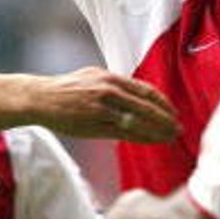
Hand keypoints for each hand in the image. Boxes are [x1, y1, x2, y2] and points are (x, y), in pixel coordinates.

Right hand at [32, 67, 179, 143]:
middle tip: (179, 127)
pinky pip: (124, 132)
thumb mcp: (92, 77)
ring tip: (170, 137)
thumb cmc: (65, 89)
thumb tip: (134, 95)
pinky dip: (142, 137)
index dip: (162, 102)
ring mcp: (101, 108)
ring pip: (138, 121)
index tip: (174, 111)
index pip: (145, 90)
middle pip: (146, 106)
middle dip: (166, 118)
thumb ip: (113, 85)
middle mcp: (108, 90)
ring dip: (158, 130)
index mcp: (109, 77)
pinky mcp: (93, 124)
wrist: (40, 98)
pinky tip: (152, 141)